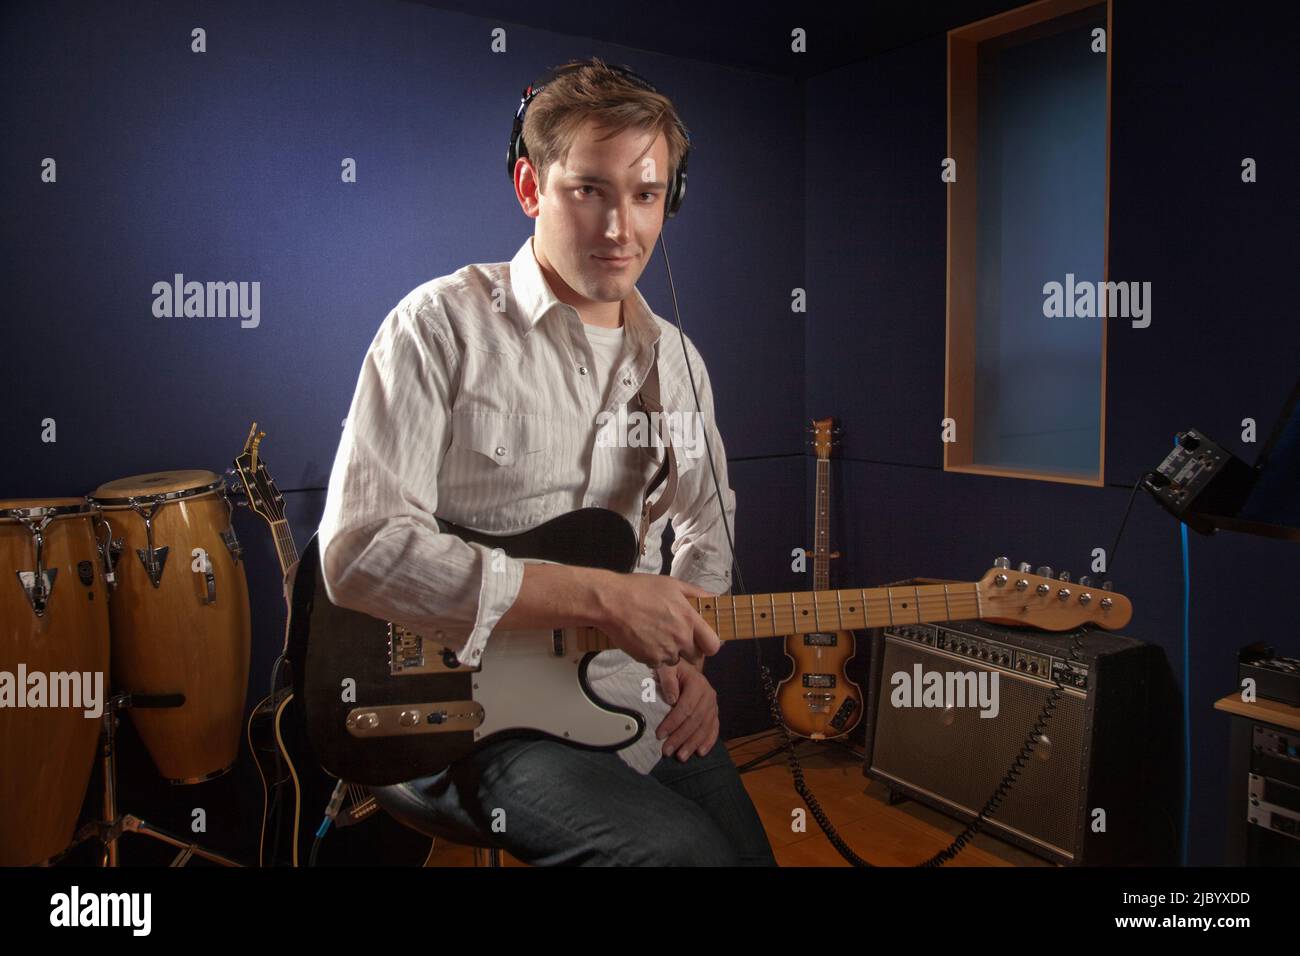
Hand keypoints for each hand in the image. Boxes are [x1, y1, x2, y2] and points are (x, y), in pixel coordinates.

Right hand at [595, 572, 721, 667]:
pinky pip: (658, 662)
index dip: (710, 644)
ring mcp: (665, 652)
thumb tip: (714, 600)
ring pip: (676, 660)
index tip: (703, 640)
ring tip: (657, 635)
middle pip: (696, 656)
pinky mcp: (649, 659)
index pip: (713, 645)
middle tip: (676, 635)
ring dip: (671, 652)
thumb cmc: (641, 589)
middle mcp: (681, 639)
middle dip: (689, 648)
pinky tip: (645, 639)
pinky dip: (654, 655)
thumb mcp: (673, 585)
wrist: (611, 603)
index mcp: (690, 620)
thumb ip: (697, 594)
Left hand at [654, 660, 719, 761]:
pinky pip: (714, 728)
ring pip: (705, 727)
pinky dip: (708, 741)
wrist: (683, 667)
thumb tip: (672, 700)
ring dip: (693, 743)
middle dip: (680, 737)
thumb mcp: (666, 668)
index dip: (673, 722)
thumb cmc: (671, 668)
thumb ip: (668, 680)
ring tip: (681, 756)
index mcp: (697, 683)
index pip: (685, 707)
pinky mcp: (714, 712)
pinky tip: (700, 752)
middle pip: (695, 720)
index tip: (660, 735)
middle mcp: (708, 694)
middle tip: (667, 751)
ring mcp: (713, 704)